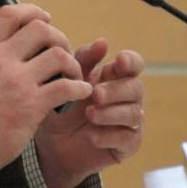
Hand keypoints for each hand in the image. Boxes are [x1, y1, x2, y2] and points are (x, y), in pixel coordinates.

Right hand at [0, 4, 92, 177]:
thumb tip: (8, 48)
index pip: (10, 14)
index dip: (33, 11)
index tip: (45, 19)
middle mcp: (1, 60)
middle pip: (41, 29)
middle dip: (59, 37)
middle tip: (62, 53)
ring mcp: (17, 82)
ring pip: (59, 55)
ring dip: (73, 63)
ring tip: (73, 75)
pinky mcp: (32, 105)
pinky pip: (67, 87)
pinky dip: (80, 87)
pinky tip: (80, 93)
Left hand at [34, 39, 144, 187]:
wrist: (51, 144)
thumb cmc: (61, 106)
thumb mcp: (66, 81)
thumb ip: (82, 61)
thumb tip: (103, 42)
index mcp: (113, 78)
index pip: (134, 64)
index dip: (131, 61)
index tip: (119, 61)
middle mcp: (126, 98)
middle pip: (135, 88)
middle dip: (116, 90)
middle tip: (95, 94)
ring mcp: (129, 122)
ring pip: (134, 113)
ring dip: (111, 113)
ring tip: (89, 114)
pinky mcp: (126, 145)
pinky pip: (127, 138)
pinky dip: (109, 136)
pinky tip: (92, 136)